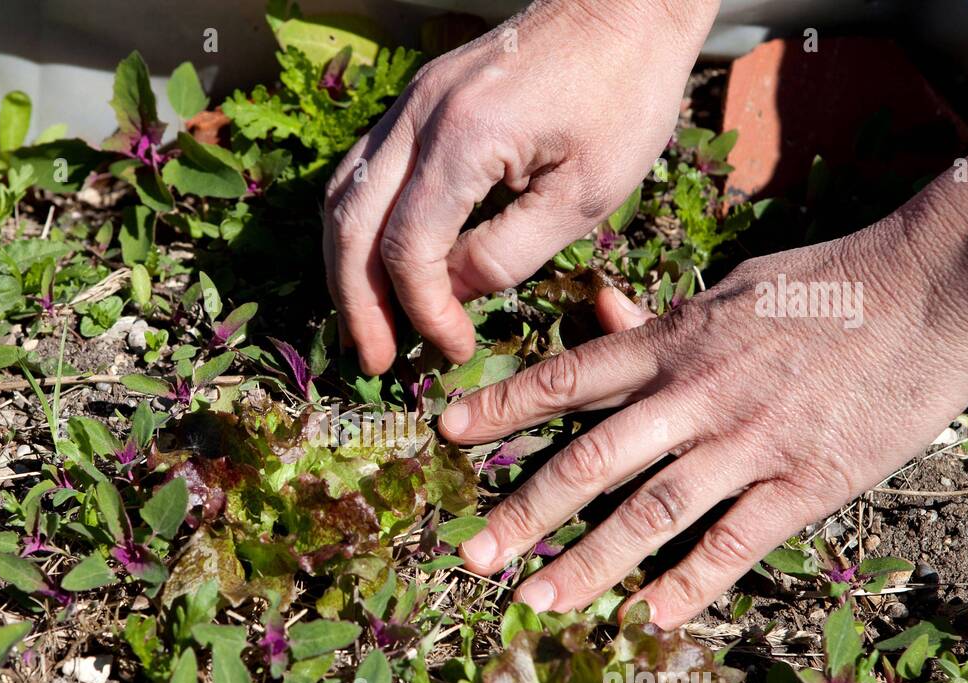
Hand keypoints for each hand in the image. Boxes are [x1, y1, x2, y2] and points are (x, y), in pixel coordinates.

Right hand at [323, 0, 718, 373]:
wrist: (624, 6)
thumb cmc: (623, 95)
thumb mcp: (585, 194)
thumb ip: (509, 253)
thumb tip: (452, 297)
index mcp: (463, 139)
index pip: (409, 249)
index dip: (423, 312)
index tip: (453, 349)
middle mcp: (418, 116)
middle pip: (351, 227)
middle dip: (358, 305)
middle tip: (373, 362)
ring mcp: (409, 104)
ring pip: (342, 198)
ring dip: (345, 270)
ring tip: (363, 325)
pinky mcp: (416, 102)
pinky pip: (361, 172)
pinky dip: (356, 228)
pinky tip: (372, 265)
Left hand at [437, 173, 967, 627]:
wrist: (932, 289)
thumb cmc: (827, 286)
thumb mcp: (731, 288)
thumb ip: (660, 316)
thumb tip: (598, 306)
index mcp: (673, 344)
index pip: (567, 376)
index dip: (501, 407)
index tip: (446, 433)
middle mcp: (695, 397)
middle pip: (589, 460)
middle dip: (523, 512)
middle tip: (473, 556)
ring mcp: (747, 443)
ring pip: (649, 513)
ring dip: (587, 562)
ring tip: (539, 601)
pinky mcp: (805, 483)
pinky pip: (733, 543)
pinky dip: (687, 585)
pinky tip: (646, 618)